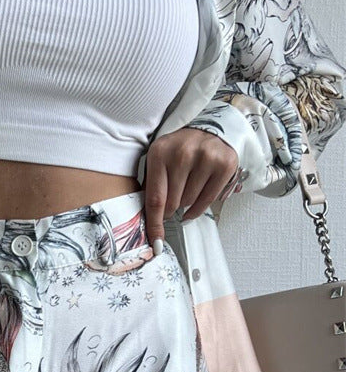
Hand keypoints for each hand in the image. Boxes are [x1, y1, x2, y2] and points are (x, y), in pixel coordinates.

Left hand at [142, 129, 239, 245]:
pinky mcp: (224, 165)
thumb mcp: (158, 160)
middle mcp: (182, 154)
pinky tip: (194, 204)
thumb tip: (146, 220)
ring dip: (185, 204)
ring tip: (186, 189)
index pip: (155, 198)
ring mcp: (206, 158)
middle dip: (170, 209)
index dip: (155, 224)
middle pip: (173, 203)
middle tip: (172, 200)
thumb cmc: (178, 150)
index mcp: (159, 153)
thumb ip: (151, 186)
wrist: (207, 129)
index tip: (156, 242)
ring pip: (190, 202)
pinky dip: (199, 207)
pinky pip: (208, 200)